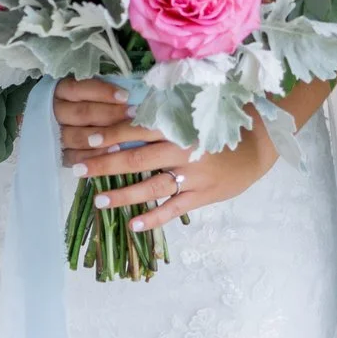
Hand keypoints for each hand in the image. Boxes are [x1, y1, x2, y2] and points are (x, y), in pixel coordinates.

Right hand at [53, 77, 163, 156]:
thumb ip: (104, 91)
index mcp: (61, 90)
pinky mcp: (59, 153)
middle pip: (81, 113)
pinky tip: (113, 152)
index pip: (78, 89)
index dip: (102, 92)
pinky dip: (93, 156)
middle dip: (109, 114)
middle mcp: (55, 111)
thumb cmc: (86, 101)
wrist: (61, 123)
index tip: (126, 96)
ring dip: (103, 137)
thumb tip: (134, 89)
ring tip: (126, 137)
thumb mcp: (89, 90)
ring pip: (77, 136)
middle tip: (133, 115)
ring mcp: (55, 134)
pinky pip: (74, 157)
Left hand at [56, 77, 276, 229]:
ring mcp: (192, 175)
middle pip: (137, 157)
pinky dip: (153, 218)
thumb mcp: (192, 115)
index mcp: (178, 126)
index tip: (87, 137)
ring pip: (151, 186)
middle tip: (78, 169)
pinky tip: (132, 225)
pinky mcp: (201, 196)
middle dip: (104, 164)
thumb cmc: (216, 127)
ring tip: (98, 200)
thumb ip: (163, 116)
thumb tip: (124, 112)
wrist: (257, 147)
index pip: (138, 128)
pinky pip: (173, 209)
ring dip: (123, 194)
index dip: (111, 133)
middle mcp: (183, 150)